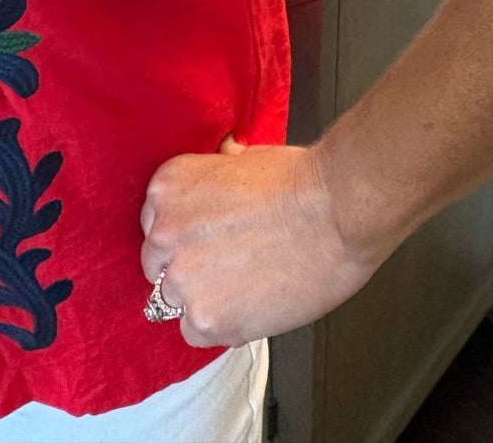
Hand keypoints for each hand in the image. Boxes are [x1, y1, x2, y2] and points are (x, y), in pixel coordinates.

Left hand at [139, 132, 383, 347]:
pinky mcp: (205, 319)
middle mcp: (163, 233)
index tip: (207, 239)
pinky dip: (220, 325)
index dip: (185, 235)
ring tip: (245, 286)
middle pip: (159, 265)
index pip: (156, 224)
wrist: (337, 211)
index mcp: (168, 188)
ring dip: (203, 297)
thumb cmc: (301, 181)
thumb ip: (216, 174)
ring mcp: (180, 279)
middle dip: (189, 267)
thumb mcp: (243, 159)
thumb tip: (221, 164)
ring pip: (174, 302)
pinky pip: (196, 332)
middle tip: (228, 265)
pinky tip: (251, 305)